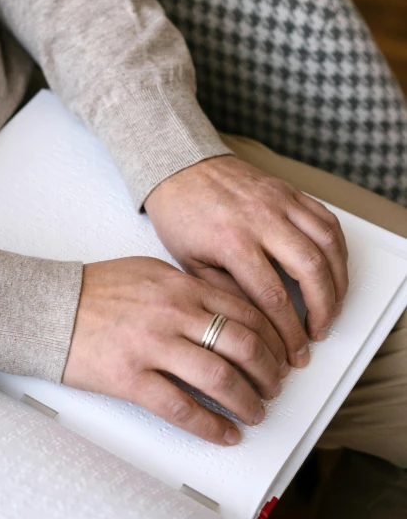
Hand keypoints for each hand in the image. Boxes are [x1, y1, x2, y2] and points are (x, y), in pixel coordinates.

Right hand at [63, 257, 288, 444]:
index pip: (246, 312)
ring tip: (256, 413)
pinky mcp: (129, 378)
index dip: (273, 338)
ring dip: (247, 401)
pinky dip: (210, 426)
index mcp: (181, 286)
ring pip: (219, 378)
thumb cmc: (94, 290)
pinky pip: (181, 407)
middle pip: (243, 345)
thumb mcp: (148, 272)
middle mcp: (173, 313)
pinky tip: (225, 434)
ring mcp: (151, 346)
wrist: (46, 307)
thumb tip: (223, 311)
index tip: (282, 354)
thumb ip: (188, 288)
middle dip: (269, 371)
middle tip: (276, 387)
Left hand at [144, 156, 348, 367]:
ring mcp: (280, 202)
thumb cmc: (181, 216)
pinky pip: (327, 220)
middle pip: (311, 270)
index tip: (293, 352)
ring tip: (332, 308)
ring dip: (338, 282)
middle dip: (323, 310)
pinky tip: (333, 271)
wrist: (180, 167)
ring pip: (328, 244)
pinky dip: (338, 250)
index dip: (289, 332)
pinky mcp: (290, 191)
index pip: (273, 297)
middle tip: (318, 334)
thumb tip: (256, 326)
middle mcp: (262, 219)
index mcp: (232, 242)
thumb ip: (226, 294)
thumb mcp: (190, 264)